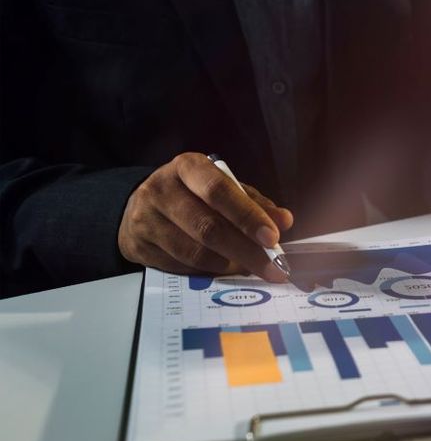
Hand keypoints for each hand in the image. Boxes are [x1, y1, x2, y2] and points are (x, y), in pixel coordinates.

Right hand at [118, 153, 295, 279]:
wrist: (140, 206)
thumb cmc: (193, 195)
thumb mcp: (223, 188)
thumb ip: (253, 203)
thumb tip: (283, 221)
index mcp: (188, 167)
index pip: (219, 191)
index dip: (248, 216)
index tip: (273, 238)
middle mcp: (161, 190)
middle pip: (208, 227)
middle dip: (247, 252)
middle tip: (274, 268)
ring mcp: (145, 219)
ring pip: (194, 252)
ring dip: (229, 266)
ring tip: (252, 269)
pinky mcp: (138, 246)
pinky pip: (181, 267)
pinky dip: (208, 273)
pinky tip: (224, 271)